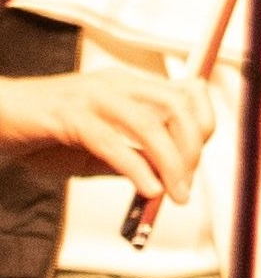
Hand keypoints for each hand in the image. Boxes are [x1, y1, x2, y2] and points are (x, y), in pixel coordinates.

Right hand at [0, 67, 214, 196]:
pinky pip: (112, 143)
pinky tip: (146, 188)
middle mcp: (117, 84)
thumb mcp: (93, 147)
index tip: (198, 159)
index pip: (185, 95)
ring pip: (151, 124)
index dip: (202, 125)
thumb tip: (163, 177)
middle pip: (176, 108)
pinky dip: (135, 167)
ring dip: (170, 162)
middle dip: (191, 149)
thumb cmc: (42, 134)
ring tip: (173, 193)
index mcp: (128, 84)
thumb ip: (127, 155)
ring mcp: (94, 97)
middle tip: (186, 186)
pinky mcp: (69, 117)